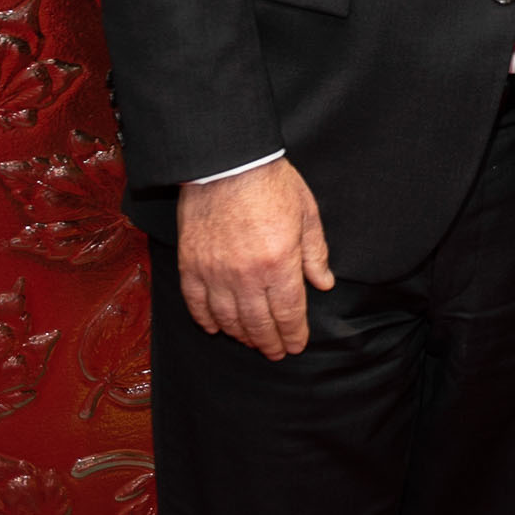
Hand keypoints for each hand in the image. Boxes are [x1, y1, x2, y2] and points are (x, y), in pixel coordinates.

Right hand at [176, 158, 333, 358]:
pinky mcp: (190, 265)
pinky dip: (206, 320)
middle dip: (270, 342)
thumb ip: (315, 253)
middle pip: (258, 323)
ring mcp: (215, 272)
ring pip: (227, 319)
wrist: (226, 162)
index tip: (297, 345)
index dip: (293, 334)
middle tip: (276, 353)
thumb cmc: (271, 183)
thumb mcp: (306, 213)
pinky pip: (196, 304)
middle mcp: (246, 275)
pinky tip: (215, 328)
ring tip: (251, 342)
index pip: (288, 313)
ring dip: (241, 335)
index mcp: (279, 262)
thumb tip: (323, 284)